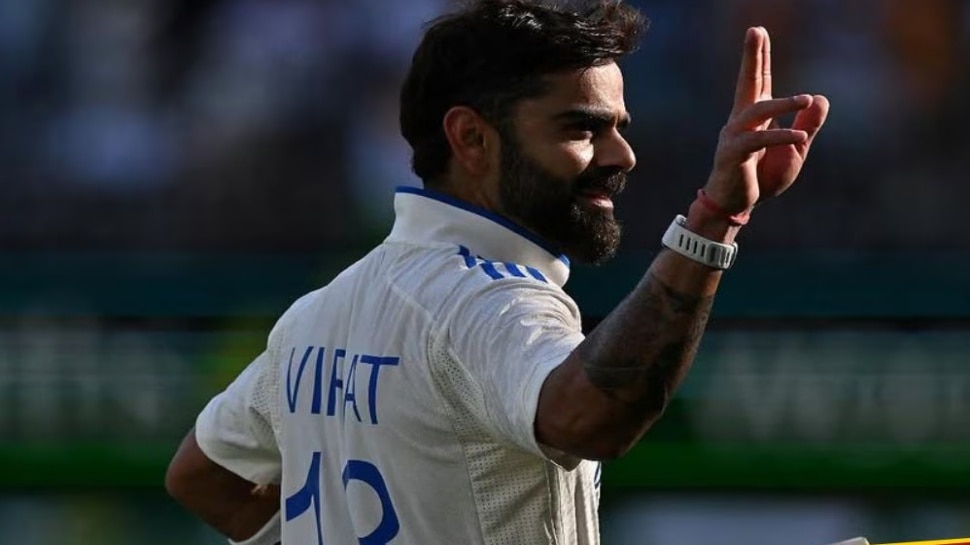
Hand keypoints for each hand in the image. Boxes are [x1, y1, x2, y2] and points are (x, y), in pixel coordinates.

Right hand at [703, 27, 829, 214]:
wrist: (736, 206)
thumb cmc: (762, 178)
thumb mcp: (795, 152)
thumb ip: (807, 126)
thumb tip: (820, 98)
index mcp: (755, 117)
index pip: (759, 81)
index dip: (760, 57)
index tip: (758, 31)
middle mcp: (741, 120)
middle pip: (748, 82)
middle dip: (752, 56)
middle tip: (755, 30)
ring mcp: (734, 135)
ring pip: (757, 110)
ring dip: (782, 103)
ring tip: (804, 101)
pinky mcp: (733, 153)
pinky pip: (758, 139)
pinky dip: (781, 137)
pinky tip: (800, 138)